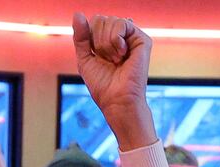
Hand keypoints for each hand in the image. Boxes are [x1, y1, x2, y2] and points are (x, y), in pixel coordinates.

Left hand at [72, 13, 156, 149]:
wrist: (116, 99)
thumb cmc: (102, 84)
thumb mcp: (84, 58)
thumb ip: (81, 37)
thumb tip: (77, 14)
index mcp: (107, 41)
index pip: (94, 22)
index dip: (89, 38)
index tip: (95, 56)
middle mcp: (120, 37)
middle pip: (100, 19)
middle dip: (97, 41)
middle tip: (106, 59)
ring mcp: (132, 37)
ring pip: (110, 20)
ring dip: (105, 43)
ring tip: (114, 60)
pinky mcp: (142, 39)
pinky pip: (122, 23)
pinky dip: (115, 40)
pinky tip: (121, 54)